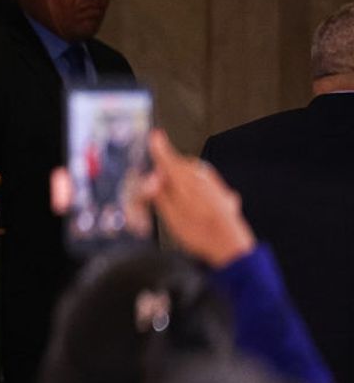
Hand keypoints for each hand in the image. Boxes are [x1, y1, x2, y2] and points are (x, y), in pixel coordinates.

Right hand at [142, 130, 253, 267]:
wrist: (230, 246)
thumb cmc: (201, 233)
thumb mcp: (168, 215)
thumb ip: (158, 193)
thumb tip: (151, 176)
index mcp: (184, 178)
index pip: (168, 158)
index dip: (159, 148)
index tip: (155, 137)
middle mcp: (202, 177)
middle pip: (180, 165)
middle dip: (169, 169)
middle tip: (157, 183)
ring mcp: (215, 184)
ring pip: (193, 173)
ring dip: (183, 178)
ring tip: (176, 197)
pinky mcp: (223, 193)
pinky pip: (204, 182)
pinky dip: (195, 187)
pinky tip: (194, 203)